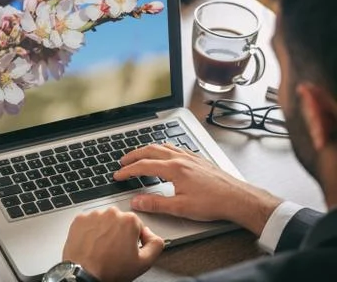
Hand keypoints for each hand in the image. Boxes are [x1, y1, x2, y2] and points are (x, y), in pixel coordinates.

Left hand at [63, 207, 163, 281]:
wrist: (84, 274)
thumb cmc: (110, 269)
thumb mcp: (144, 263)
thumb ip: (156, 244)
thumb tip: (153, 236)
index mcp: (129, 220)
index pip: (137, 226)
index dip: (133, 239)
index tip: (127, 248)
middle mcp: (112, 213)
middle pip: (120, 221)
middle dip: (119, 233)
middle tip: (114, 250)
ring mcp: (94, 215)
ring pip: (104, 221)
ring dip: (104, 231)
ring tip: (101, 248)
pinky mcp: (80, 219)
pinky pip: (89, 222)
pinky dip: (90, 231)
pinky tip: (91, 244)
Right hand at [114, 144, 281, 235]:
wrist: (237, 198)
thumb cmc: (213, 203)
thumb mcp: (180, 208)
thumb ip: (155, 204)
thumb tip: (136, 202)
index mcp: (174, 169)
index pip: (143, 166)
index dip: (128, 171)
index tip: (118, 175)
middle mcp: (181, 159)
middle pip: (150, 150)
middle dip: (133, 155)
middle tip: (123, 161)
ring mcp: (190, 157)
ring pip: (163, 146)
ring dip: (147, 149)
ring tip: (139, 155)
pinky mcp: (198, 159)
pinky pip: (175, 147)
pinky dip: (163, 148)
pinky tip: (165, 153)